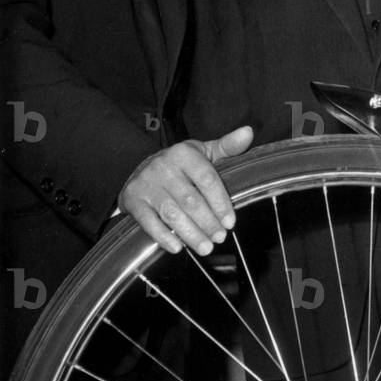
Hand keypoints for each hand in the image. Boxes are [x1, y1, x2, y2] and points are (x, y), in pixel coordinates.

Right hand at [118, 126, 252, 254]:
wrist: (138, 167)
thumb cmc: (181, 163)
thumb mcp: (203, 151)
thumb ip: (227, 146)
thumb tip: (248, 132)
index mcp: (184, 153)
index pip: (207, 179)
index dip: (220, 202)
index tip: (231, 222)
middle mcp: (163, 166)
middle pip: (190, 200)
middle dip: (208, 222)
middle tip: (220, 238)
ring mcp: (146, 184)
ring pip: (172, 214)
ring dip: (191, 234)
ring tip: (206, 248)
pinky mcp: (133, 200)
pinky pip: (149, 223)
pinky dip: (164, 237)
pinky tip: (178, 248)